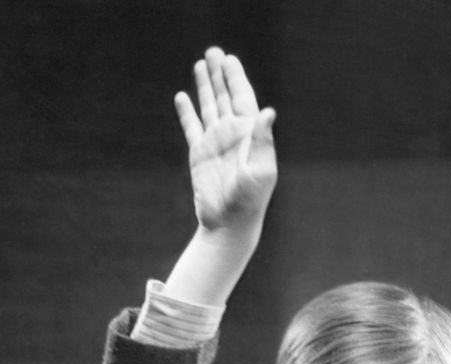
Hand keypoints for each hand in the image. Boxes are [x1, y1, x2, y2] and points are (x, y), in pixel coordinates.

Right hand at [175, 47, 276, 233]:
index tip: (229, 60)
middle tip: (214, 52)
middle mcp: (233, 135)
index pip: (243, 98)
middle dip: (220, 75)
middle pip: (224, 97)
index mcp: (250, 135)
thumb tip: (268, 112)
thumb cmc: (250, 200)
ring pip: (208, 107)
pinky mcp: (199, 155)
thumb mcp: (261, 170)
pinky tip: (182, 97)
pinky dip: (187, 113)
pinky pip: (191, 128)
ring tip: (200, 64)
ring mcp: (215, 143)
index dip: (236, 78)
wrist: (230, 225)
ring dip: (204, 87)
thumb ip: (263, 140)